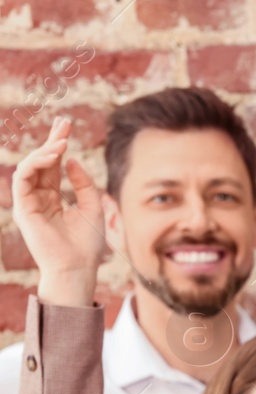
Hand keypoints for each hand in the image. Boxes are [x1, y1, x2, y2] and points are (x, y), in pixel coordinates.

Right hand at [12, 118, 104, 307]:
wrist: (78, 267)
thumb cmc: (87, 244)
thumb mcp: (92, 208)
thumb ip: (83, 184)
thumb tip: (72, 161)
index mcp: (53, 199)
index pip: (53, 167)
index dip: (58, 146)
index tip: (66, 128)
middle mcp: (38, 198)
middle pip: (41, 163)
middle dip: (52, 141)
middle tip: (63, 123)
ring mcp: (29, 203)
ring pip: (30, 167)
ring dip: (45, 151)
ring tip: (62, 143)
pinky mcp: (23, 208)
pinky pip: (24, 179)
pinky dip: (37, 164)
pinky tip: (54, 156)